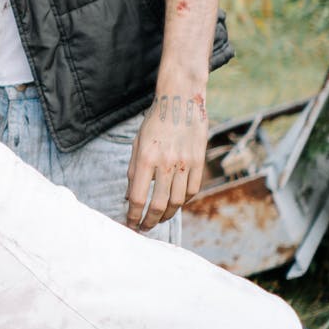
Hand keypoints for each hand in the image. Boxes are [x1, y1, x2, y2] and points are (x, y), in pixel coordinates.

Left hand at [124, 92, 209, 230]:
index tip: (130, 224)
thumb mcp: (137, 144)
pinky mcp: (198, 161)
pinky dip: (183, 201)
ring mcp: (185, 163)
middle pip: (158, 205)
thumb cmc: (155, 122)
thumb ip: (134, 172)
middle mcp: (166, 163)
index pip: (138, 198)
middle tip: (144, 228)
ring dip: (166, 215)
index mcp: (146, 158)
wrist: (181, 100)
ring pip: (177, 201)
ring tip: (159, 219)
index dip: (133, 216)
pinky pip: (192, 190)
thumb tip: (129, 198)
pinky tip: (175, 203)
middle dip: (149, 221)